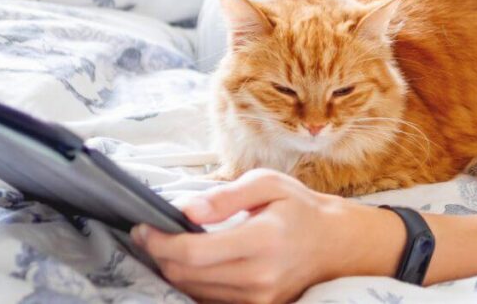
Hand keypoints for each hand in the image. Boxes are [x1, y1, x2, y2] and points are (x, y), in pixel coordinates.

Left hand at [131, 168, 346, 303]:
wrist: (332, 243)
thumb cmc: (298, 208)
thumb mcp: (267, 184)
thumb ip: (226, 196)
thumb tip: (187, 209)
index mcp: (262, 240)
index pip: (195, 253)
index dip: (161, 242)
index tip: (143, 227)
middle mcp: (259, 277)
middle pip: (188, 276)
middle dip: (159, 255)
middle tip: (145, 234)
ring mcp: (258, 299)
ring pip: (194, 291)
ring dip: (172, 270)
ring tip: (164, 245)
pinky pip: (210, 300)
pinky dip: (191, 283)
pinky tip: (187, 263)